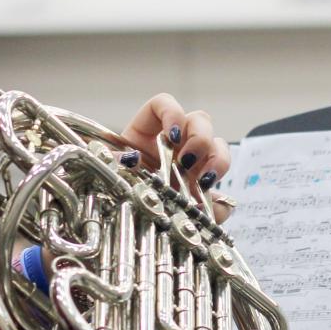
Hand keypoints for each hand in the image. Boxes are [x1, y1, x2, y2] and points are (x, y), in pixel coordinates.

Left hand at [120, 94, 231, 221]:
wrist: (120, 223)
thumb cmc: (110, 192)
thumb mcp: (109, 175)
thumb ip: (115, 165)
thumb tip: (130, 160)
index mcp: (147, 135)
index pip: (163, 106)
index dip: (172, 113)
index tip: (173, 135)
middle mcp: (174, 147)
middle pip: (200, 122)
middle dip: (200, 138)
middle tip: (188, 162)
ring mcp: (192, 170)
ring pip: (218, 149)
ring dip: (218, 162)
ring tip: (204, 182)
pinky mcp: (201, 198)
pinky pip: (221, 197)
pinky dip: (219, 204)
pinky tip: (209, 210)